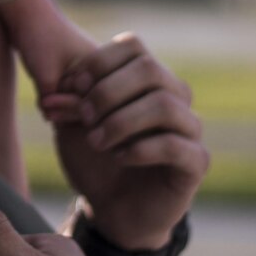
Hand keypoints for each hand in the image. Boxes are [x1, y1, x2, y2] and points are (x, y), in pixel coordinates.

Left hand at [39, 34, 208, 252]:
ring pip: (165, 105)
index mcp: (146, 79)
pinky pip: (176, 145)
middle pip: (149, 69)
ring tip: (96, 141)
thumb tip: (60, 88)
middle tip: (83, 117)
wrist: (112, 210)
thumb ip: (68, 102)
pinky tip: (119, 158)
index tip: (72, 88)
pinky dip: (140, 149)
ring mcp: (189, 128)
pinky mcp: (196, 162)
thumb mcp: (72, 127)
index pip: (132, 46)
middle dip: (108, 91)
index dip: (99, 61)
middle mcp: (174, 96)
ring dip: (121, 121)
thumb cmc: (94, 160)